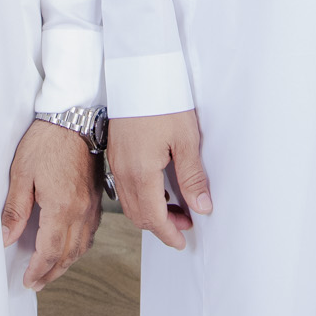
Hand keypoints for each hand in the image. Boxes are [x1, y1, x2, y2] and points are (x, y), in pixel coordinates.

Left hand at [1, 119, 100, 290]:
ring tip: (52, 270)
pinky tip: (71, 246)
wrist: (73, 119)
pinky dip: (80, 246)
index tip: (28, 279)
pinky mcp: (95, 197)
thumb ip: (15, 209)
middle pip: (68, 254)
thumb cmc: (48, 141)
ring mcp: (91, 205)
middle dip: (52, 272)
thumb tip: (6, 236)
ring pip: (82, 246)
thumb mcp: (21, 174)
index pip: (50, 251)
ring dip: (67, 262)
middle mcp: (81, 210)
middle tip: (37, 282)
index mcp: (61, 207)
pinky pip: (91, 231)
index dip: (38, 270)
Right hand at [106, 110, 211, 250]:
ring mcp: (115, 162)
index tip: (182, 242)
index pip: (153, 217)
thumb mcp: (186, 140)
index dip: (169, 234)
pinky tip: (158, 189)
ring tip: (175, 208)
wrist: (138, 73)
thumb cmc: (162, 102)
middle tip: (185, 224)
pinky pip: (124, 187)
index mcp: (141, 172)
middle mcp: (123, 171)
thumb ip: (192, 177)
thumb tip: (201, 207)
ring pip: (129, 203)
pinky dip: (140, 197)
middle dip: (161, 226)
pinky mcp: (114, 153)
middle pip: (139, 215)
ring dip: (150, 212)